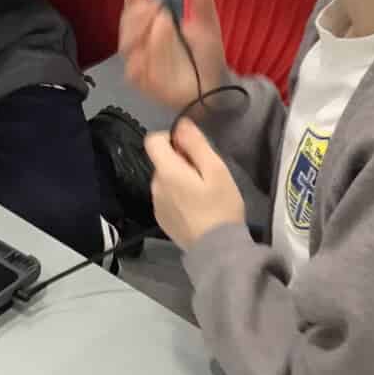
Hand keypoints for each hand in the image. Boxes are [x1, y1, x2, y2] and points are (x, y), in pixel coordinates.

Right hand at [118, 0, 226, 113]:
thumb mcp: (208, 28)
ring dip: (140, 30)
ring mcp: (140, 62)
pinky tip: (151, 48)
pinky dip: (141, 58)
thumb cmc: (207, 57)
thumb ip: (203, 4)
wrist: (213, 90)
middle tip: (156, 6)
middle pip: (126, 22)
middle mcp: (143, 42)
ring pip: (128, 44)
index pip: (135, 6)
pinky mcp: (142, 81)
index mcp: (153, 25)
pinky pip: (134, 69)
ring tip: (162, 22)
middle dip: (138, 12)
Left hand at [145, 119, 244, 248]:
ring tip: (202, 194)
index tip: (191, 150)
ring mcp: (156, 204)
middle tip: (204, 176)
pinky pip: (166, 197)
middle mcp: (155, 185)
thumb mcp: (216, 171)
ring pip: (164, 179)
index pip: (153, 140)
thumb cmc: (220, 207)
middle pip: (161, 161)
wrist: (217, 250)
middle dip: (179, 162)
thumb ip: (196, 145)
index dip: (171, 138)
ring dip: (178, 180)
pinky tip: (196, 209)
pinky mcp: (161, 219)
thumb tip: (181, 125)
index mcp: (166, 171)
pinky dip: (177, 197)